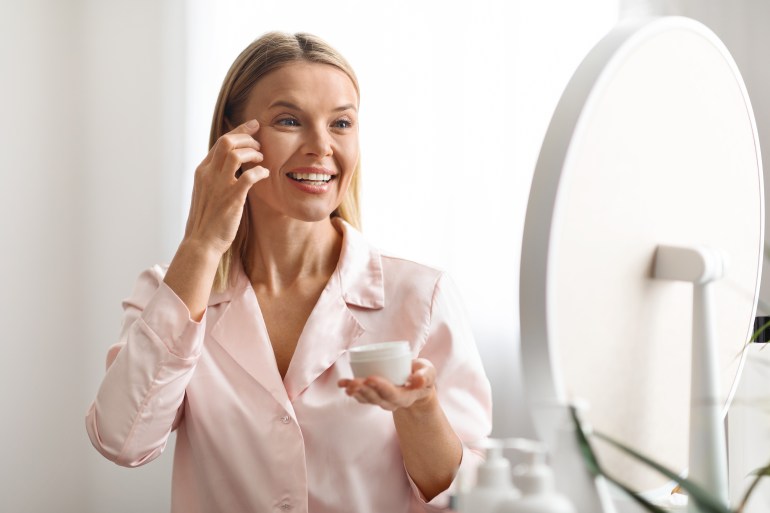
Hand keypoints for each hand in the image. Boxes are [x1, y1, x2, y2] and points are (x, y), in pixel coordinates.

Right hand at [184, 119, 268, 255]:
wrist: (201, 242)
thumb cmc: (207, 220)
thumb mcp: (206, 192)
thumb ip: (216, 177)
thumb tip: (231, 166)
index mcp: (202, 171)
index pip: (220, 142)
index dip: (239, 131)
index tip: (253, 126)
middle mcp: (208, 174)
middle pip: (227, 142)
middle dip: (247, 137)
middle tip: (260, 143)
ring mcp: (219, 185)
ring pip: (236, 154)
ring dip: (253, 152)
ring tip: (261, 158)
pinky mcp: (231, 198)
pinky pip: (249, 176)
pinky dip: (260, 171)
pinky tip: (265, 174)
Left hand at [338, 359, 436, 411]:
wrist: (417, 382)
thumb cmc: (422, 374)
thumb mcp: (429, 372)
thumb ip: (426, 376)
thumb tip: (418, 380)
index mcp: (406, 397)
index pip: (393, 395)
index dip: (381, 387)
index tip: (371, 377)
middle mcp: (392, 402)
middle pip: (377, 399)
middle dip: (365, 391)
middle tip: (355, 382)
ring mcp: (382, 400)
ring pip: (367, 399)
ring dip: (355, 392)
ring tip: (345, 384)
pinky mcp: (374, 395)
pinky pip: (361, 396)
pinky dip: (351, 390)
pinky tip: (342, 384)